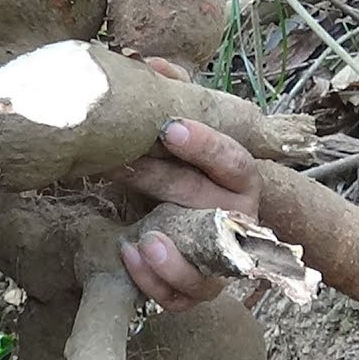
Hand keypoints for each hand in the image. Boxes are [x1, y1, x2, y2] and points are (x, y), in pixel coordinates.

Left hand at [114, 57, 262, 311]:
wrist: (186, 224)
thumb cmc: (183, 172)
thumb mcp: (181, 136)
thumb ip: (173, 98)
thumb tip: (148, 64)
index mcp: (239, 178)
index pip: (234, 159)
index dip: (206, 144)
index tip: (170, 127)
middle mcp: (237, 218)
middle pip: (203, 199)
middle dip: (159, 179)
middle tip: (118, 161)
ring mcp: (220, 258)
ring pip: (207, 263)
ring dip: (175, 253)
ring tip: (144, 239)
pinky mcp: (198, 289)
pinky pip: (181, 295)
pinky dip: (155, 281)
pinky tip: (129, 255)